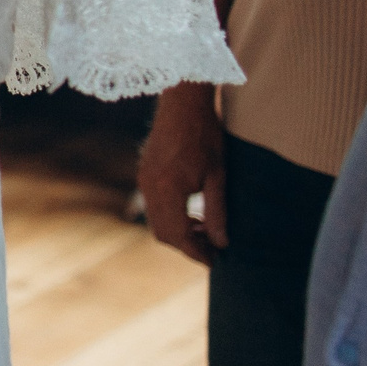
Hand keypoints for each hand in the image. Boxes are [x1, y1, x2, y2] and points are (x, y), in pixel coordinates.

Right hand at [139, 82, 228, 264]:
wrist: (182, 104)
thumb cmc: (205, 136)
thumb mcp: (217, 176)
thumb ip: (217, 211)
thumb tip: (221, 243)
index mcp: (168, 190)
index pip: (179, 236)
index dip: (197, 253)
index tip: (215, 261)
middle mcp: (150, 188)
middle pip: (163, 233)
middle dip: (186, 246)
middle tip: (212, 248)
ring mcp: (144, 180)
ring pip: (156, 222)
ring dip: (178, 232)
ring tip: (204, 230)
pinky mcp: (145, 173)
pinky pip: (153, 206)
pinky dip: (171, 217)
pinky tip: (191, 211)